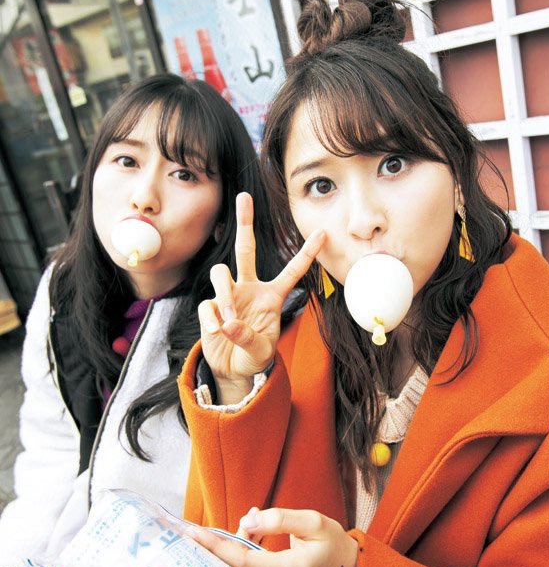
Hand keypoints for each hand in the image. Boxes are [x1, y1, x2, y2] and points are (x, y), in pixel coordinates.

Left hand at [191, 508, 357, 566]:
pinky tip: (249, 549)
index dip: (217, 547)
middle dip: (208, 559)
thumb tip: (246, 520)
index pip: (245, 561)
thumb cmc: (331, 544)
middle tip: (189, 539)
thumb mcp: (313, 522)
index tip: (195, 533)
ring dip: (227, 559)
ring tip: (234, 534)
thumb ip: (279, 519)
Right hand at [198, 193, 323, 403]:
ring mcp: (228, 295)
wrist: (233, 370)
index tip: (323, 232)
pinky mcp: (210, 307)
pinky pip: (208, 304)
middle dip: (245, 222)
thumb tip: (228, 323)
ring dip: (224, 295)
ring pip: (220, 273)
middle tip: (244, 197)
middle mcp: (250, 289)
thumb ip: (248, 338)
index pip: (292, 271)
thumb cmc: (254, 358)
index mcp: (272, 296)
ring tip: (228, 321)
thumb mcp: (261, 353)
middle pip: (246, 249)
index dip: (307, 252)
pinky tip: (217, 332)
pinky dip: (211, 320)